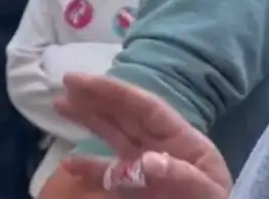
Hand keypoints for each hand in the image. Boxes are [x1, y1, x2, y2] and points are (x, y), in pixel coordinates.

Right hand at [50, 73, 231, 198]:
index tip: (83, 81)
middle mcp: (162, 149)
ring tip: (60, 104)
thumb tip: (147, 160)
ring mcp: (148, 170)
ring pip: (114, 137)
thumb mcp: (207, 193)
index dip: (114, 92)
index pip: (145, 108)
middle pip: (126, 116)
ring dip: (88, 121)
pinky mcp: (137, 192)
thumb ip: (182, 176)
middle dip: (97, 98)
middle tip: (67, 81)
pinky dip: (89, 170)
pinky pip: (109, 177)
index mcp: (184, 141)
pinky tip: (68, 163)